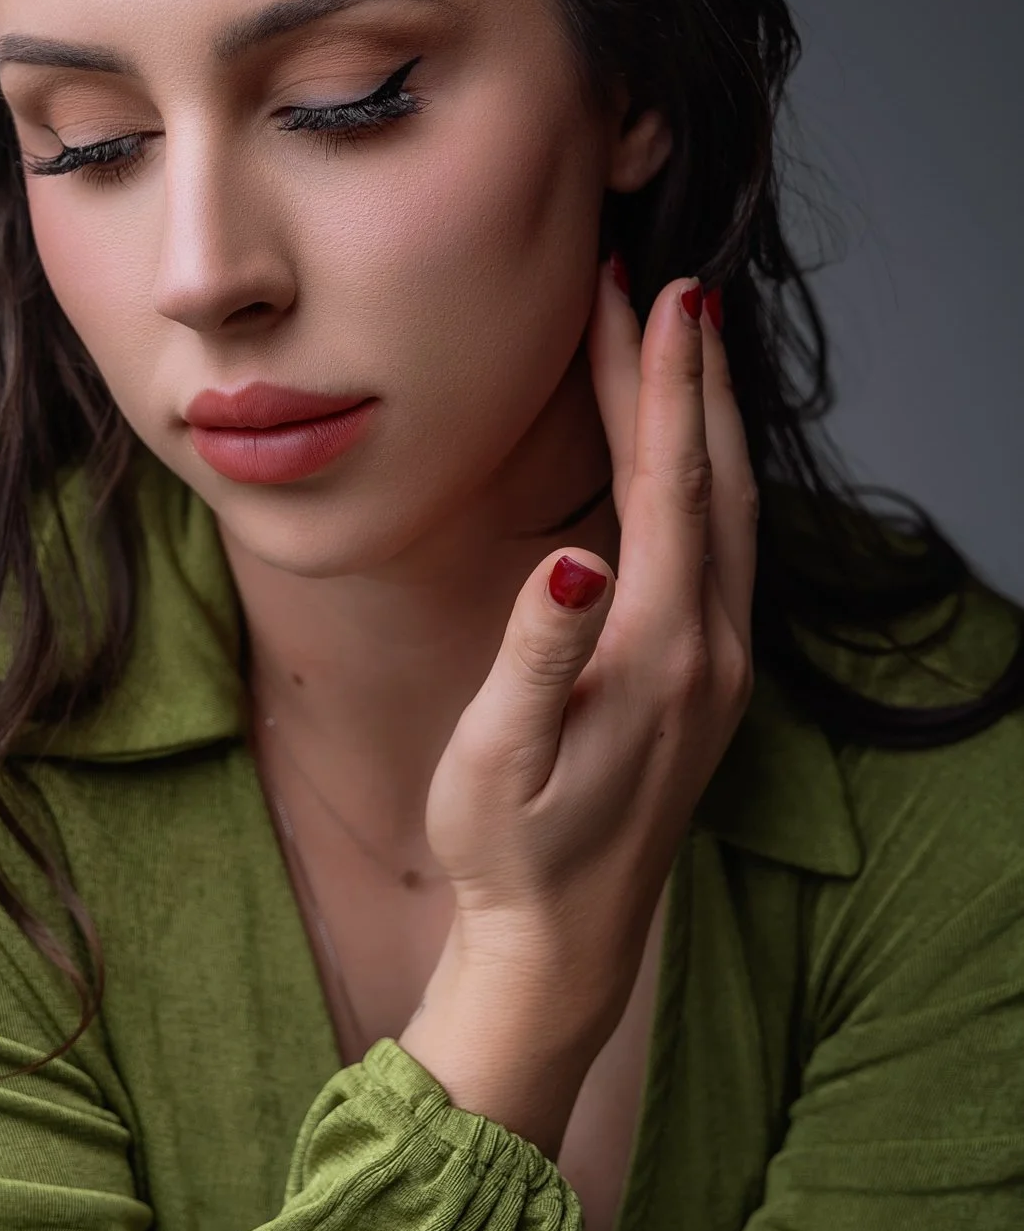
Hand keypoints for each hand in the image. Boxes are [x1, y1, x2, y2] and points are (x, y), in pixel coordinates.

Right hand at [414, 265, 755, 1069]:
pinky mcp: (707, 683)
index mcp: (659, 649)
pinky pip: (723, 548)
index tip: (652, 294)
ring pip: (729, 511)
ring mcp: (719, 666)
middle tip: (664, 286)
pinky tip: (684, 459)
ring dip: (706, 421)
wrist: (560, 944)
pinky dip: (707, 478)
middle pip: (710, 479)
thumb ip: (539, 655)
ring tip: (680, 346)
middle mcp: (710, 648)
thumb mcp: (500, 758)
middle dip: (689, 377)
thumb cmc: (510, 850)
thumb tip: (571, 557)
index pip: (666, 482)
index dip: (658, 383)